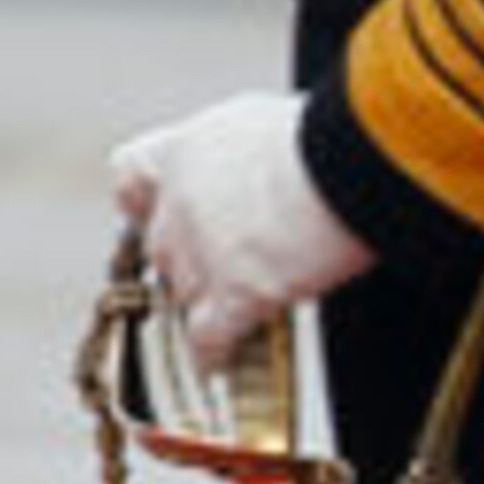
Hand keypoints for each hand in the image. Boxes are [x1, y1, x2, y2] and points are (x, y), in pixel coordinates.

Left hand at [108, 89, 374, 366]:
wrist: (350, 163)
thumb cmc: (336, 130)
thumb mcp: (274, 123)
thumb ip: (249, 154)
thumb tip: (268, 172)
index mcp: (189, 149)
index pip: (133, 173)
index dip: (148, 197)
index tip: (167, 207)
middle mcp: (180, 203)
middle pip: (163, 246)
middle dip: (191, 258)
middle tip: (230, 262)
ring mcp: (199, 255)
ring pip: (184, 294)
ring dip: (208, 302)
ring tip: (235, 314)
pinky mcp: (231, 297)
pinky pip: (208, 339)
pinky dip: (214, 352)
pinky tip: (224, 360)